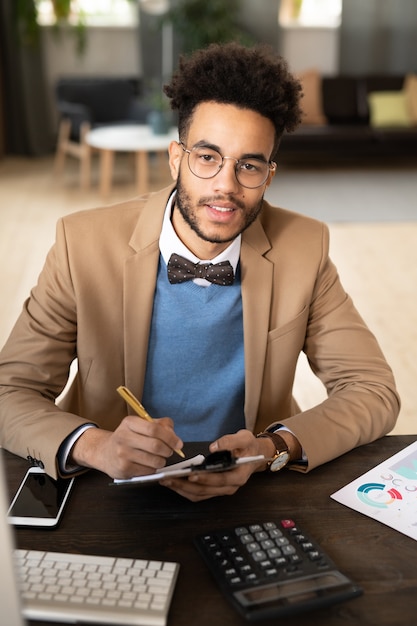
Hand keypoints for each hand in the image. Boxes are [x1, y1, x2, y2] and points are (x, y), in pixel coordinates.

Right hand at [70, 416, 183, 478]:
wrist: (105, 452)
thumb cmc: (130, 437)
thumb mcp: (142, 425)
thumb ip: (161, 425)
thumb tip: (175, 437)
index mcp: (129, 422)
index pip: (154, 429)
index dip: (170, 437)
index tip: (178, 444)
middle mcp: (123, 437)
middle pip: (156, 446)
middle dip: (168, 450)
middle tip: (169, 451)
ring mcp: (122, 454)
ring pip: (154, 461)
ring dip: (162, 461)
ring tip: (158, 458)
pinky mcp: (124, 469)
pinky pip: (148, 471)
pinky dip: (153, 468)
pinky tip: (147, 464)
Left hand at [159, 429, 274, 501]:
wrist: (254, 454)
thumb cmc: (249, 446)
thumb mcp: (244, 438)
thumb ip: (230, 441)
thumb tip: (213, 447)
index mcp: (238, 476)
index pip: (220, 480)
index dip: (205, 478)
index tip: (191, 475)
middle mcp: (230, 487)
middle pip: (205, 490)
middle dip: (185, 486)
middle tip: (169, 478)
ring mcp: (221, 490)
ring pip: (199, 495)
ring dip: (182, 490)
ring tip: (166, 481)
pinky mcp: (214, 489)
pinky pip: (198, 494)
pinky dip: (185, 490)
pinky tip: (174, 483)